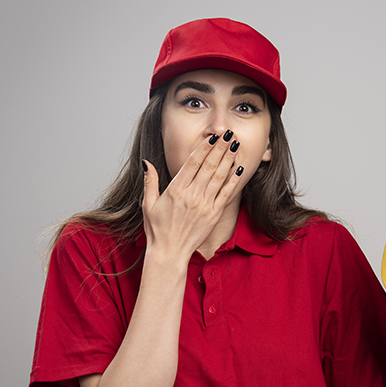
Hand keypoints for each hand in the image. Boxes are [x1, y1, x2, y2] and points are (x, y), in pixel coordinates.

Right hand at [141, 133, 242, 260]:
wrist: (169, 252)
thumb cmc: (157, 230)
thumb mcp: (148, 204)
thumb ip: (150, 181)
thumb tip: (146, 162)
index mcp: (176, 190)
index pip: (193, 162)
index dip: (204, 147)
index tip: (211, 136)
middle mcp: (192, 195)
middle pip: (209, 166)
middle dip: (220, 148)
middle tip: (228, 134)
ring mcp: (205, 205)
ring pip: (219, 177)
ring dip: (228, 159)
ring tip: (235, 145)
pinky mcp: (214, 215)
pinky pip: (226, 194)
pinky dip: (234, 181)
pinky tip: (239, 168)